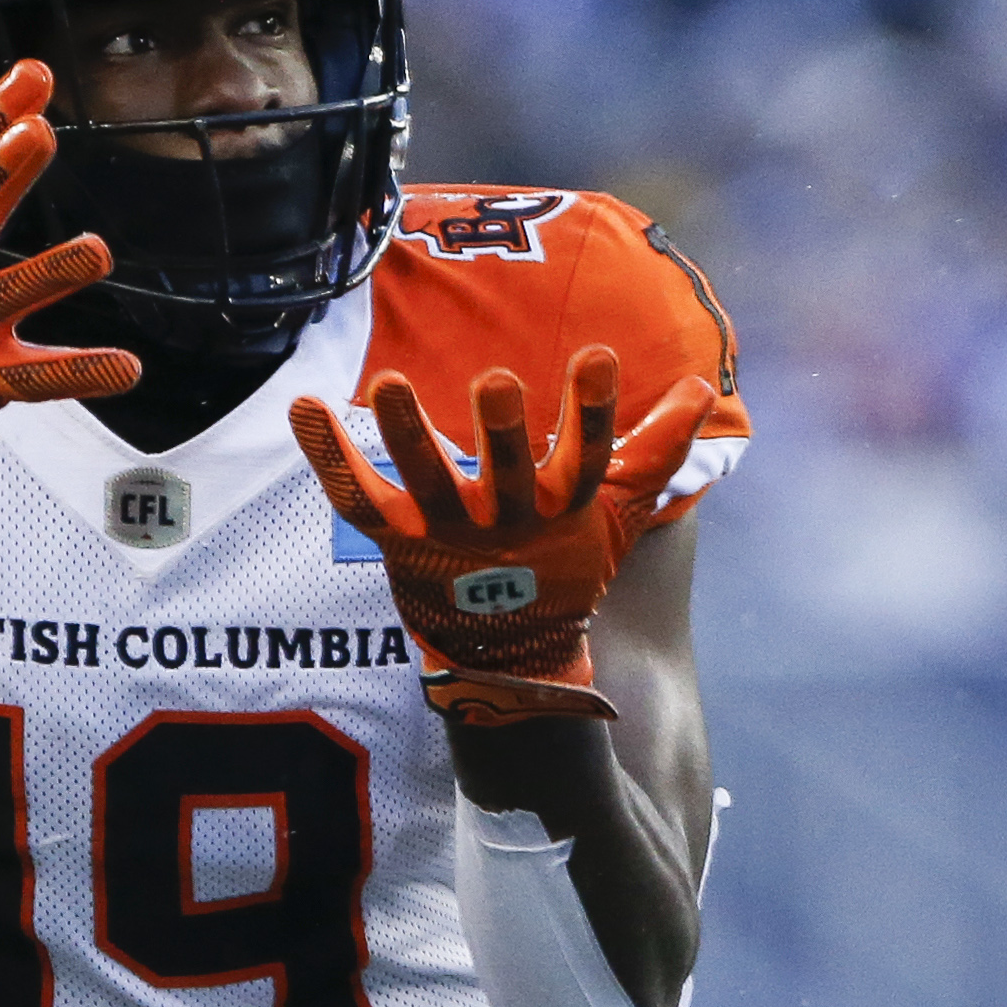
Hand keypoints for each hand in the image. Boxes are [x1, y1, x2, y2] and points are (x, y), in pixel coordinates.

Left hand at [292, 349, 715, 728]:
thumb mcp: (619, 513)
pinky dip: (330, 455)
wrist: (508, 650)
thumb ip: (655, 450)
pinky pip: (358, 498)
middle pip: (507, 475)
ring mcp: (450, 532)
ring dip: (405, 435)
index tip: (595, 356)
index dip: (593, 411)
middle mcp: (510, 521)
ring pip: (426, 482)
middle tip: (495, 383)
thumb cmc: (567, 566)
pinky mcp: (400, 539)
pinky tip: (304, 405)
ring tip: (387, 384)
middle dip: (502, 432)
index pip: (589, 458)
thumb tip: (702, 391)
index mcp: (566, 509)